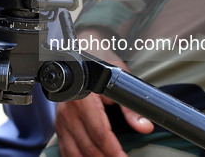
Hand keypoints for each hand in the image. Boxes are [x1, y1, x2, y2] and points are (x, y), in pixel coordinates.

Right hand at [55, 29, 153, 155]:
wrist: (78, 57)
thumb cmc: (99, 63)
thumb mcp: (119, 77)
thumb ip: (131, 106)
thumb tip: (145, 126)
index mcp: (83, 98)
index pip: (99, 132)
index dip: (113, 151)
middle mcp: (69, 110)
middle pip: (88, 146)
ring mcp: (62, 119)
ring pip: (76, 152)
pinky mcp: (59, 125)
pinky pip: (66, 149)